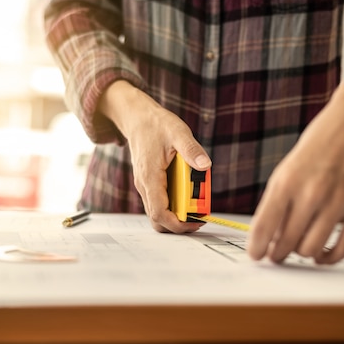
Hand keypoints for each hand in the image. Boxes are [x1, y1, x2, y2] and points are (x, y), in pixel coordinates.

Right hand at [99, 81, 211, 232]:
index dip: (178, 224)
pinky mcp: (148, 183)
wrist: (137, 118)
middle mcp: (144, 185)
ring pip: (157, 212)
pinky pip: (159, 202)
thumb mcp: (178, 132)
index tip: (196, 222)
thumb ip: (191, 149)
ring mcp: (145, 186)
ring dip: (176, 216)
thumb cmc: (156, 125)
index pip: (159, 212)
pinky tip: (187, 195)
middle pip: (157, 219)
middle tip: (199, 219)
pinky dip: (173, 206)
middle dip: (178, 225)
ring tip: (196, 208)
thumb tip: (205, 165)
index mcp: (150, 177)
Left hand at [247, 88, 343, 264]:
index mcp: (287, 182)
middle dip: (277, 254)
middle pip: (286, 243)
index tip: (255, 256)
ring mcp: (338, 203)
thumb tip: (272, 236)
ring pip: (311, 249)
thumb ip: (280, 201)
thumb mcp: (289, 168)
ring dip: (301, 254)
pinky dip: (330, 258)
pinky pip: (343, 248)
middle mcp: (311, 194)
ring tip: (299, 248)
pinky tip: (322, 255)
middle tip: (276, 255)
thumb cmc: (321, 143)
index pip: (264, 226)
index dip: (256, 248)